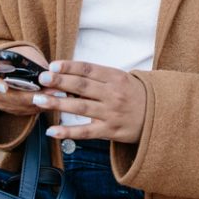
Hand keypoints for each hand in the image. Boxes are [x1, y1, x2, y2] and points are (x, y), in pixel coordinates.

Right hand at [0, 45, 55, 115]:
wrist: (17, 65)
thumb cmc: (19, 57)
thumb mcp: (21, 54)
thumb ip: (27, 62)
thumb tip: (42, 72)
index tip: (4, 87)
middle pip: (8, 97)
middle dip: (29, 96)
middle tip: (46, 91)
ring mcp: (1, 103)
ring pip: (19, 106)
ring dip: (38, 101)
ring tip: (54, 94)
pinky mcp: (12, 110)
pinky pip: (26, 111)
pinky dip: (40, 106)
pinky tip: (53, 100)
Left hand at [31, 61, 145, 143]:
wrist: (159, 116)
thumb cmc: (135, 95)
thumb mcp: (121, 80)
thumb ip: (97, 78)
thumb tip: (67, 78)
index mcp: (116, 77)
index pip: (89, 70)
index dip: (70, 67)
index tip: (53, 66)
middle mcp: (113, 94)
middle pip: (82, 86)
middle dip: (59, 82)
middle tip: (41, 79)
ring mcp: (111, 113)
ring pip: (80, 107)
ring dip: (58, 103)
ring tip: (39, 100)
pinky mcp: (110, 131)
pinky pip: (85, 132)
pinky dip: (67, 131)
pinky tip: (52, 130)